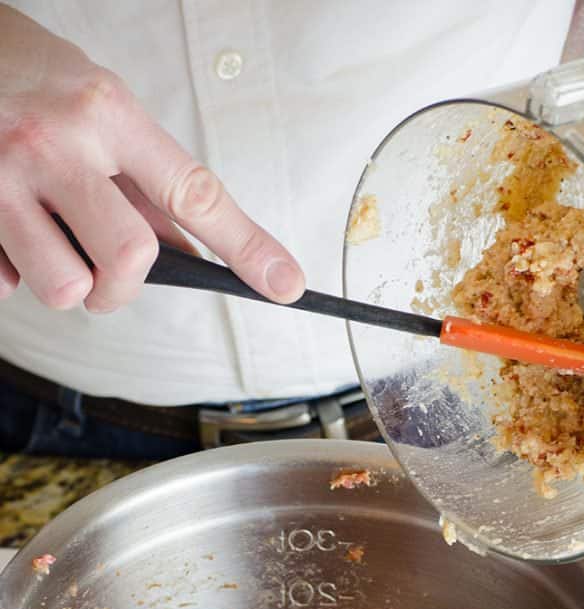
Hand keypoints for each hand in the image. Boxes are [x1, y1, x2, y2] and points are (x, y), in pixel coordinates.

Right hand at [0, 4, 304, 312]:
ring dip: (68, 285)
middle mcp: (58, 142)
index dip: (247, 247)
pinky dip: (12, 275)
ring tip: (51, 247)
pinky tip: (7, 234)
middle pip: (129, 259)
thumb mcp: (99, 107)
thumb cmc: (26, 73)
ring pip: (65, 286)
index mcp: (107, 114)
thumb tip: (187, 246)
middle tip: (108, 277)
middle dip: (124, 288)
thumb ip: (141, 177)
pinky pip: (5, 285)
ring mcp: (2, 174)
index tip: (285, 284)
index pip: (194, 194)